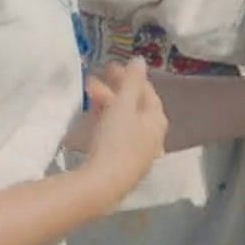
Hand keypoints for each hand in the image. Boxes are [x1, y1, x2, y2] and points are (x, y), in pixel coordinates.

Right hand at [81, 59, 168, 204]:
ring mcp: (137, 152)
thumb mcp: (124, 105)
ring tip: (88, 94)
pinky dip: (105, 121)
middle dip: (115, 90)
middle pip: (135, 107)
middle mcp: (151, 137)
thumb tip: (141, 60)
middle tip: (94, 78)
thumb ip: (132, 81)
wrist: (103, 184)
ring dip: (108, 104)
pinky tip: (92, 118)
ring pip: (123, 121)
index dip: (131, 77)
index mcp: (156, 121)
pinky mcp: (121, 163)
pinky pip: (115, 134)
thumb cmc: (117, 140)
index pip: (147, 92)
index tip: (112, 67)